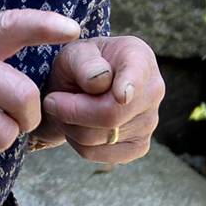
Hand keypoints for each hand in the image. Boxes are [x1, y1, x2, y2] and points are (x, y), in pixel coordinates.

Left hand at [33, 36, 163, 166]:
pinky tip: (78, 124)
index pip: (136, 78)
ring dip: (70, 125)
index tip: (120, 95)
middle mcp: (153, 90)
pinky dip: (77, 142)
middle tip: (51, 100)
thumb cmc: (80, 64)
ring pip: (97, 138)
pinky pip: (97, 153)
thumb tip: (99, 82)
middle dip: (71, 111)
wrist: (81, 85)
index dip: (128, 88)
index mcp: (140, 58)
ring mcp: (150, 121)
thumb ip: (84, 62)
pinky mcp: (139, 146)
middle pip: (110, 115)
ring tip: (64, 109)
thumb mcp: (74, 52)